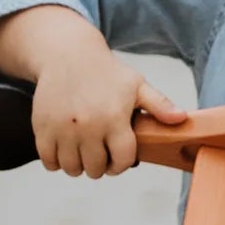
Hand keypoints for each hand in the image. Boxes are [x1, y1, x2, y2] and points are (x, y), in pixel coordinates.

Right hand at [0, 6, 186, 177]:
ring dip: (78, 166)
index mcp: (115, 118)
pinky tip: (64, 149)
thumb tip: (182, 119)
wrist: (67, 55)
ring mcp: (63, 129)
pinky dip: (56, 162)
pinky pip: (49, 162)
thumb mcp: (136, 85)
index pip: (122, 160)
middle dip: (100, 166)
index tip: (118, 159)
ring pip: (72, 169)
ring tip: (82, 152)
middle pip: (96, 169)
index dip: (121, 164)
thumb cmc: (107, 72)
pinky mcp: (43, 128)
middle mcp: (89, 126)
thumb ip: (159, 105)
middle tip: (99, 154)